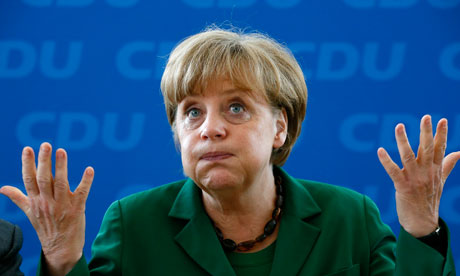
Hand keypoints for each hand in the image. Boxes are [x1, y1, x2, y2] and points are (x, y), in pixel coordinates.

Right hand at [0, 142, 93, 275]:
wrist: (60, 249)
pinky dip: (86, 181)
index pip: (29, 179)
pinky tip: (89, 169)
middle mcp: (47, 202)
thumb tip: (2, 188)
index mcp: (35, 201)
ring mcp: (62, 205)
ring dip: (62, 167)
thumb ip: (19, 198)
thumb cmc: (45, 227)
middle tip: (46, 144)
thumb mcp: (30, 213)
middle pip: (44, 179)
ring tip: (62, 151)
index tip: (27, 149)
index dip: (28, 164)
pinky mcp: (77, 209)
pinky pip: (82, 193)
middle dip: (44, 161)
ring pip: (61, 183)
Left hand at [377, 115, 459, 236]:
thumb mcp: (440, 181)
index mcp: (435, 170)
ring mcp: (414, 179)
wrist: (423, 223)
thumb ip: (447, 165)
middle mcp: (426, 172)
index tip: (442, 119)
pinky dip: (386, 161)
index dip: (441, 134)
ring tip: (399, 126)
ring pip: (408, 156)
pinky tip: (380, 150)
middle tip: (425, 117)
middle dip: (426, 132)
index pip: (439, 148)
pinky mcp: (402, 186)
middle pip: (426, 149)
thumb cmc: (430, 199)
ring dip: (403, 141)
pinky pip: (393, 171)